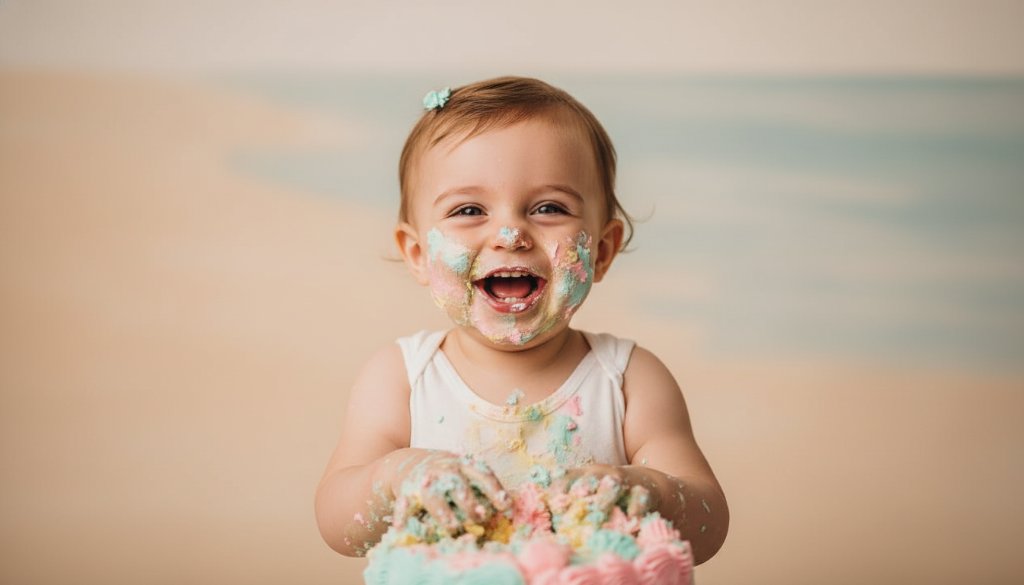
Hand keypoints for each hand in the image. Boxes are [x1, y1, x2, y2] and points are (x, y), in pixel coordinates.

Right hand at [390, 451, 509, 535]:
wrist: (409, 462)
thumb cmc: (448, 474)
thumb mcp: (466, 472)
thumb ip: (483, 488)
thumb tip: (509, 509)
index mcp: (464, 465)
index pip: (483, 476)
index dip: (495, 491)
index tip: (506, 506)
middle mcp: (445, 471)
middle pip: (459, 487)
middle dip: (470, 504)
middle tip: (480, 519)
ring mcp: (425, 480)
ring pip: (434, 496)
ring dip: (443, 513)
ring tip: (452, 526)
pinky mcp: (407, 491)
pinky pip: (403, 505)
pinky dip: (401, 516)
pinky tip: (401, 528)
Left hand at [547, 464, 657, 521]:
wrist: (643, 482)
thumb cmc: (605, 494)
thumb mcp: (585, 492)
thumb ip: (566, 503)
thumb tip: (542, 519)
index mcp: (583, 474)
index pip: (566, 478)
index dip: (558, 490)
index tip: (552, 506)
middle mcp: (600, 474)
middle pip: (588, 481)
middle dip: (579, 496)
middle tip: (571, 518)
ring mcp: (622, 482)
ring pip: (612, 486)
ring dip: (604, 501)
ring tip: (597, 519)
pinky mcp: (643, 490)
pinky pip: (639, 498)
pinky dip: (636, 509)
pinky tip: (631, 520)